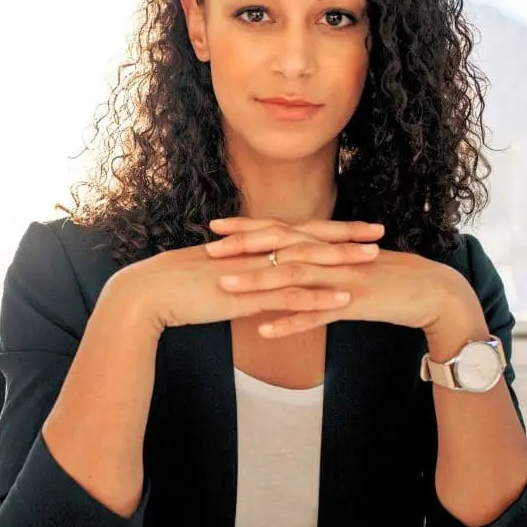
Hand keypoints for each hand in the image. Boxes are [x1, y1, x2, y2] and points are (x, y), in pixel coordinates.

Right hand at [103, 218, 385, 336]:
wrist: (147, 293)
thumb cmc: (173, 288)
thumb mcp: (211, 276)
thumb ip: (234, 274)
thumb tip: (247, 278)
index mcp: (246, 245)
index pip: (295, 232)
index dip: (326, 229)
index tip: (354, 227)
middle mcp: (253, 252)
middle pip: (307, 239)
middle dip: (345, 235)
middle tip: (378, 232)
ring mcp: (251, 272)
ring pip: (305, 262)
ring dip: (340, 261)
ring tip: (372, 261)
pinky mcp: (246, 295)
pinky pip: (288, 294)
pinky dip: (317, 296)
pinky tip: (343, 299)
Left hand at [207, 217, 478, 337]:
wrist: (435, 292)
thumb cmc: (390, 280)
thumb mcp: (349, 267)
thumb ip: (320, 264)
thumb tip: (290, 264)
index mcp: (328, 245)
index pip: (280, 230)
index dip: (246, 228)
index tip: (214, 227)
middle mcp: (331, 256)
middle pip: (280, 248)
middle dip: (242, 249)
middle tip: (207, 251)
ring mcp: (342, 278)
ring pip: (292, 279)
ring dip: (257, 283)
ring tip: (224, 287)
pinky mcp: (355, 303)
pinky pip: (318, 314)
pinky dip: (291, 322)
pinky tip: (264, 330)